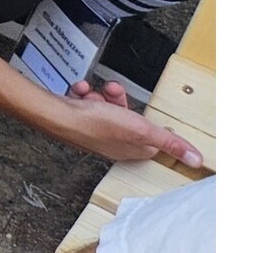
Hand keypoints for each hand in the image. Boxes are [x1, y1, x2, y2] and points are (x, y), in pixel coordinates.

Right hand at [55, 80, 207, 166]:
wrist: (55, 115)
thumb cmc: (93, 125)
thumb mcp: (141, 130)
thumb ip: (170, 143)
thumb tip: (197, 160)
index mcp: (132, 149)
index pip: (151, 139)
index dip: (148, 123)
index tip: (145, 114)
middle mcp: (113, 143)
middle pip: (128, 119)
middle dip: (122, 102)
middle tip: (115, 94)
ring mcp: (94, 131)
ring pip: (107, 108)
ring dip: (102, 95)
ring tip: (94, 92)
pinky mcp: (79, 120)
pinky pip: (88, 103)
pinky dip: (85, 94)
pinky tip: (81, 92)